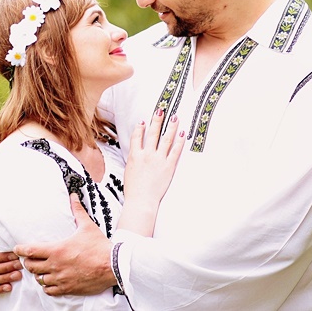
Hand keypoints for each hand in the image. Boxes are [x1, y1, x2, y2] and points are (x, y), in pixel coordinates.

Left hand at [14, 194, 114, 295]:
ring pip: (39, 280)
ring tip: (41, 269)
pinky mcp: (67, 289)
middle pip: (31, 266)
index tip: (18, 248)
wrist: (113, 266)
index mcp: (57, 250)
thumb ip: (77, 211)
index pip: (30, 251)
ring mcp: (61, 279)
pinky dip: (47, 286)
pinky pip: (49, 291)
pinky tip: (50, 281)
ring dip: (38, 274)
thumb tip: (73, 196)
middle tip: (30, 258)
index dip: (21, 250)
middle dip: (28, 262)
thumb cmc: (99, 246)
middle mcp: (55, 266)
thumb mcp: (87, 226)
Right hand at [118, 109, 184, 235]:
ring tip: (174, 117)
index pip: (137, 136)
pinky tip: (182, 133)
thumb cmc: (133, 189)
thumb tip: (136, 152)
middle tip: (161, 110)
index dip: (140, 128)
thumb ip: (134, 159)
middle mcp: (147, 155)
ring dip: (170, 126)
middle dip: (157, 120)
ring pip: (166, 139)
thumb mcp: (129, 171)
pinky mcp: (169, 166)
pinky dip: (180, 141)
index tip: (143, 121)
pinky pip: (176, 151)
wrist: (141, 201)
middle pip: (152, 133)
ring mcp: (158, 160)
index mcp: (135, 156)